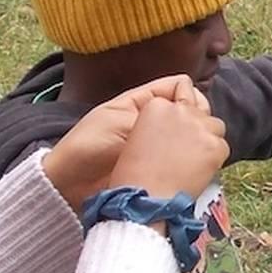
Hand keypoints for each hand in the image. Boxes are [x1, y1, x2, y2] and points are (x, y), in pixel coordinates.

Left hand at [45, 75, 212, 208]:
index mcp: (142, 103)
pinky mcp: (162, 168)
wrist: (71, 185)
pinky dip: (193, 160)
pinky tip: (196, 163)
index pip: (178, 87)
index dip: (188, 95)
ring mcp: (160, 146)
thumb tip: (189, 105)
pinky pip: (185, 159)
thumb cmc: (88, 146)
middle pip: (190, 111)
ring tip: (199, 148)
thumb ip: (153, 111)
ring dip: (198, 139)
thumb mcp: (118, 118)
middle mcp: (155, 121)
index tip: (190, 110)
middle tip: (196, 131)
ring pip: (192, 135)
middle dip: (197, 118)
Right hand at [109, 94, 228, 203]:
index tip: (175, 135)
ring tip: (193, 161)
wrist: (146, 198)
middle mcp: (180, 110)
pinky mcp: (215, 144)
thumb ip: (160, 122)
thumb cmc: (135, 174)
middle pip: (200, 112)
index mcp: (156, 105)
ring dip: (208, 140)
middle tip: (186, 150)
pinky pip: (223, 147)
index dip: (179, 119)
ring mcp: (200, 126)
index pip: (180, 98)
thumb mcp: (139, 136)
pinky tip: (200, 171)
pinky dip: (215, 158)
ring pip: (215, 126)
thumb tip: (178, 125)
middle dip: (196, 128)